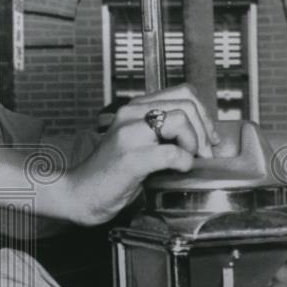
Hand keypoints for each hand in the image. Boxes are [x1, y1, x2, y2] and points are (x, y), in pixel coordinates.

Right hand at [58, 84, 215, 224]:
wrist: (80, 193)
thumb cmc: (110, 173)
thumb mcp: (136, 142)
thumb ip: (160, 131)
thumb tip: (201, 134)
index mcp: (133, 109)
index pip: (182, 93)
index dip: (203, 113)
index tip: (207, 136)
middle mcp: (130, 116)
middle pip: (185, 105)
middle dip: (203, 130)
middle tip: (202, 152)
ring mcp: (129, 136)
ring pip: (180, 121)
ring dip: (193, 143)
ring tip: (187, 160)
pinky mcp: (130, 159)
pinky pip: (172, 153)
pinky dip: (183, 162)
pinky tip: (178, 170)